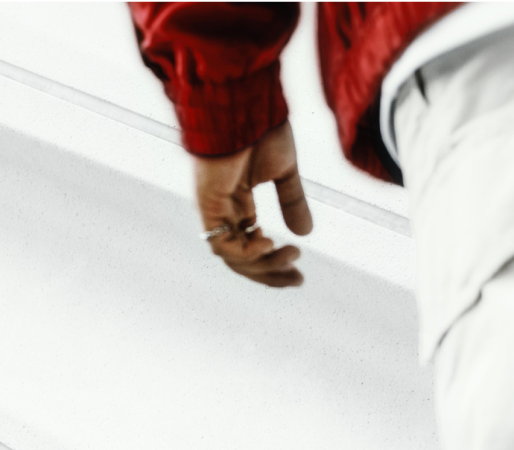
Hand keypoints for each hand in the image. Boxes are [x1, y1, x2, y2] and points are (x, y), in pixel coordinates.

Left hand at [193, 122, 312, 287]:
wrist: (245, 106)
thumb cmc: (261, 129)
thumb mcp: (284, 172)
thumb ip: (292, 202)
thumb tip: (305, 234)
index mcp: (238, 204)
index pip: (250, 246)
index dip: (273, 264)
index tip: (298, 272)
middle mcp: (223, 212)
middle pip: (241, 260)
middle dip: (269, 274)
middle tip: (297, 279)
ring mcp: (214, 211)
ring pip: (233, 257)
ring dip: (263, 264)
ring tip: (289, 255)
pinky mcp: (208, 207)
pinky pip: (223, 245)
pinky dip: (245, 251)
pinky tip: (268, 242)